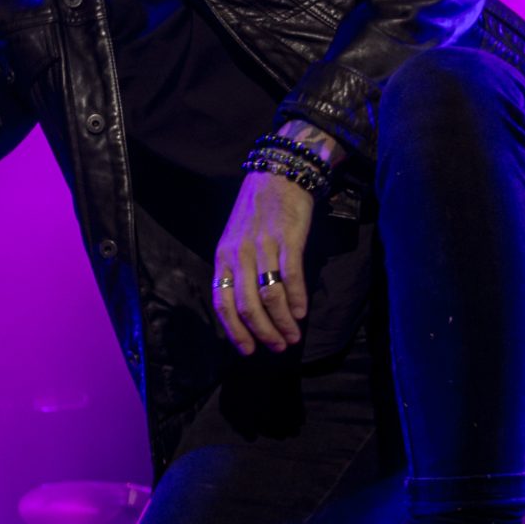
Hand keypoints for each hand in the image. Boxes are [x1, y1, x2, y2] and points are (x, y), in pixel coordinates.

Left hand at [212, 172, 313, 353]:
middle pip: (247, 305)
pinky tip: (302, 312)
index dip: (235, 330)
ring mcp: (263, 246)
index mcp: (223, 257)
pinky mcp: (288, 237)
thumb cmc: (256, 211)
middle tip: (278, 347)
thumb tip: (247, 310)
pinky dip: (297, 298)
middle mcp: (240, 254)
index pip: (222, 302)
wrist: (278, 173)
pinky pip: (291, 275)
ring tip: (293, 336)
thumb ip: (237, 271)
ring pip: (270, 295)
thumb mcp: (235, 240)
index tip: (248, 350)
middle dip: (262, 332)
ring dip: (283, 321)